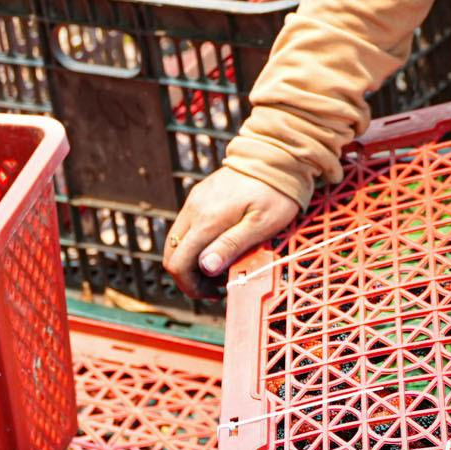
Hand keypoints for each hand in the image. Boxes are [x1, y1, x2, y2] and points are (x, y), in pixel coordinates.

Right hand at [163, 167, 301, 296]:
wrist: (278, 156)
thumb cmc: (276, 193)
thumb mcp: (261, 225)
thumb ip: (231, 245)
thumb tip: (205, 267)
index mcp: (207, 219)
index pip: (178, 263)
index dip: (190, 286)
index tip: (214, 293)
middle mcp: (194, 209)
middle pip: (172, 254)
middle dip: (189, 276)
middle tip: (218, 285)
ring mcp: (195, 201)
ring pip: (177, 241)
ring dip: (193, 261)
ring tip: (222, 266)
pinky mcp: (200, 196)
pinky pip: (188, 227)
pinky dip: (196, 244)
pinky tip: (220, 246)